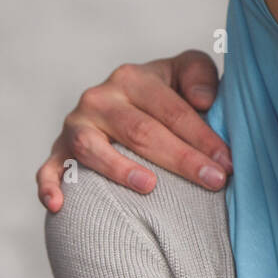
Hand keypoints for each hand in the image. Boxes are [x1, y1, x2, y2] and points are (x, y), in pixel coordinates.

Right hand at [36, 50, 232, 211]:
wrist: (124, 101)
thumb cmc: (165, 92)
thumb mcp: (185, 71)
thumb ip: (199, 75)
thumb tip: (203, 100)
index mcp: (133, 78)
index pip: (172, 111)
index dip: (202, 137)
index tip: (228, 162)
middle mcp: (100, 98)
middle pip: (141, 132)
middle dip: (181, 159)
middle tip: (214, 181)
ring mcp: (76, 125)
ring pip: (93, 148)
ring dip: (119, 169)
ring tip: (150, 187)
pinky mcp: (58, 150)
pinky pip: (49, 170)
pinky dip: (50, 186)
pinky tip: (59, 205)